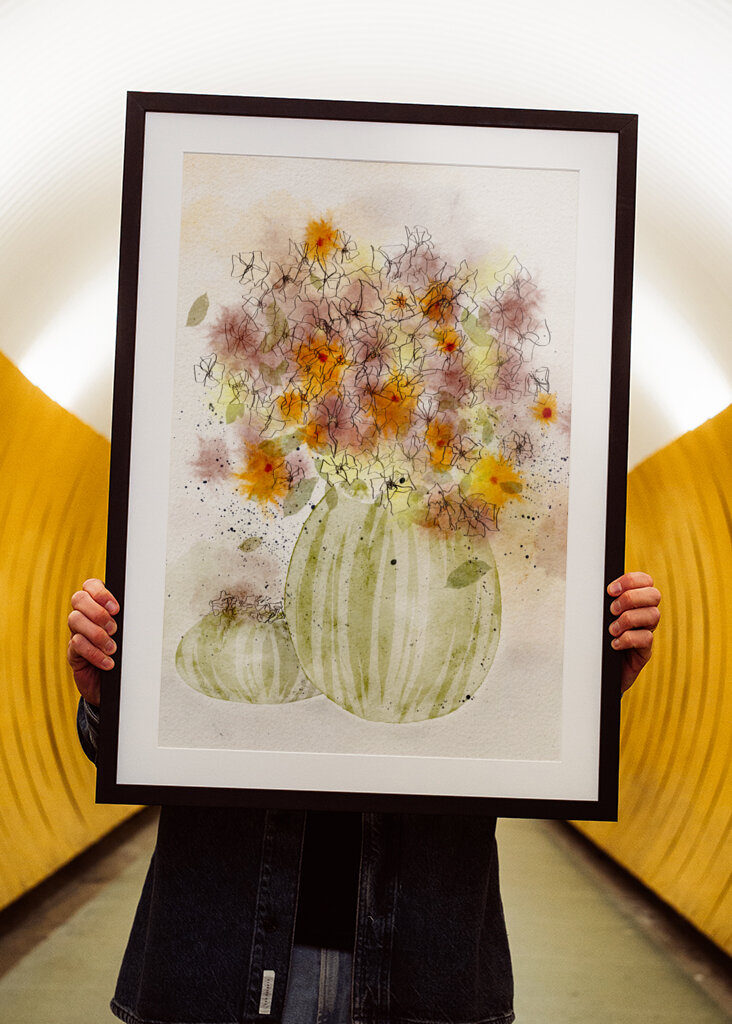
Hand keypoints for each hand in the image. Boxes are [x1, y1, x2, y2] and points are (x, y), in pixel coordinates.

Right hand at [67, 579, 119, 705]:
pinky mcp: (73, 652)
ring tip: (112, 648)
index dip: (100, 593)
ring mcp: (76, 633)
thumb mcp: (129, 634)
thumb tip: (141, 611)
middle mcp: (85, 616)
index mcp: (98, 606)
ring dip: (96, 634)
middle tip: (114, 629)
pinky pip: (76, 644)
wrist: (115, 684)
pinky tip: (107, 662)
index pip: (90, 586)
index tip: (116, 608)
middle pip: (78, 599)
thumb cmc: (125, 654)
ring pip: (75, 619)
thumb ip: (129, 620)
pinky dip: (94, 653)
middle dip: (98, 612)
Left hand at [607, 571, 660, 693]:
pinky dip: (628, 639)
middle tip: (612, 610)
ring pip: (653, 615)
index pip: (645, 581)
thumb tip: (590, 586)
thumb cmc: (596, 640)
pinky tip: (614, 644)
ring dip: (628, 619)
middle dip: (631, 598)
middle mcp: (644, 615)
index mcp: (634, 602)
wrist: (597, 671)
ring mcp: (646, 633)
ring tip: (612, 630)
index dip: (631, 580)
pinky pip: (646, 638)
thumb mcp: (597, 617)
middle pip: (654, 595)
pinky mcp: (645, 651)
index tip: (610, 590)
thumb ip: (601, 602)